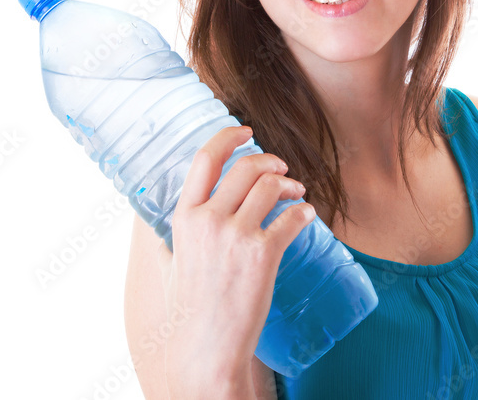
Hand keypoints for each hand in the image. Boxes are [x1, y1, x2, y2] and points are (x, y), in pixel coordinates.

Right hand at [155, 125, 315, 388]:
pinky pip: (292, 217)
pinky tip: (307, 216)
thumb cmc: (189, 309)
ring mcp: (236, 236)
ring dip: (291, 184)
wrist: (205, 347)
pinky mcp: (263, 254)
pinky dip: (305, 212)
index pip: (205, 158)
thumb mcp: (170, 263)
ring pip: (272, 186)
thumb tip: (178, 221)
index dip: (228, 137)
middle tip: (283, 169)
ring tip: (298, 192)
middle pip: (247, 167)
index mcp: (184, 216)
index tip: (246, 131)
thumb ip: (174, 237)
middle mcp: (208, 219)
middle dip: (271, 162)